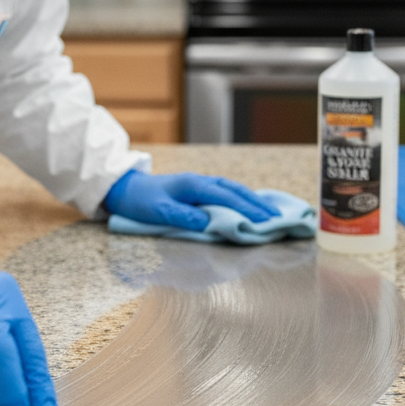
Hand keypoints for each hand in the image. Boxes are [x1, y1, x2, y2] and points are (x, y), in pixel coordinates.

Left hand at [103, 170, 280, 231]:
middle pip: (236, 191)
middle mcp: (201, 181)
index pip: (227, 198)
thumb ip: (183, 217)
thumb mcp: (158, 211)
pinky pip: (226, 192)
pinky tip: (250, 206)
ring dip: (253, 200)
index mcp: (194, 185)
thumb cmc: (142, 201)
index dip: (248, 210)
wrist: (126, 188)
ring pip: (233, 190)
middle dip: (258, 204)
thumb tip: (209, 224)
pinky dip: (242, 198)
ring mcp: (201, 183)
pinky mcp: (198, 189)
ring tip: (271, 213)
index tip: (266, 222)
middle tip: (278, 219)